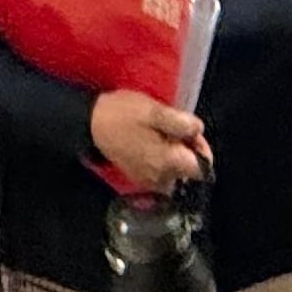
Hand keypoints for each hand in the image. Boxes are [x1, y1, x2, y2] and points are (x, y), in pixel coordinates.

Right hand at [88, 90, 208, 193]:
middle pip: (188, 171)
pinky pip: (159, 172)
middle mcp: (160, 178)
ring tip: (160, 133)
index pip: (202, 169)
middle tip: (173, 127)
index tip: (190, 132)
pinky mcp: (137, 176)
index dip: (202, 149)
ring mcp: (147, 180)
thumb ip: (181, 123)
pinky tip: (150, 141)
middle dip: (186, 150)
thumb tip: (198, 130)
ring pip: (174, 171)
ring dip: (173, 154)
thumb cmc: (123, 115)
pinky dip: (160, 158)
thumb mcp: (155, 111)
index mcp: (168, 163)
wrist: (90, 123)